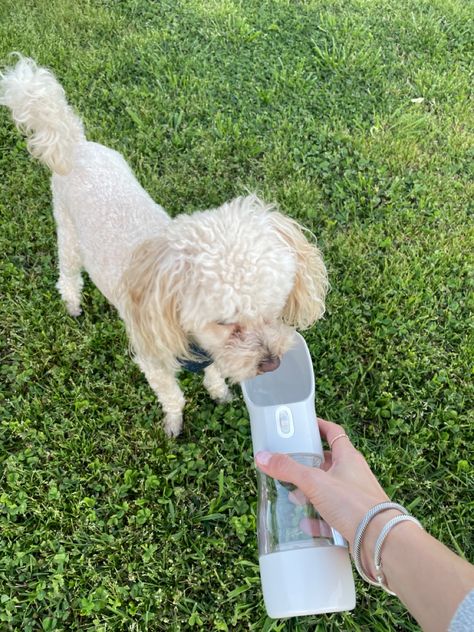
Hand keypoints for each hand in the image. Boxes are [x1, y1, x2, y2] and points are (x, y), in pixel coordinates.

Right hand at [255, 418, 390, 573]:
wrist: (382, 540)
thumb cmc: (355, 504)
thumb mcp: (315, 482)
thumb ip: (288, 469)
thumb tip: (263, 457)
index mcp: (348, 457)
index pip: (333, 433)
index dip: (319, 426)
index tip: (305, 424)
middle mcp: (354, 474)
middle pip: (329, 462)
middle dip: (309, 464)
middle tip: (291, 465)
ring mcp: (355, 497)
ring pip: (329, 489)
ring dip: (311, 492)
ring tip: (294, 496)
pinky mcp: (355, 519)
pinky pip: (333, 515)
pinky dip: (318, 518)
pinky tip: (306, 524)